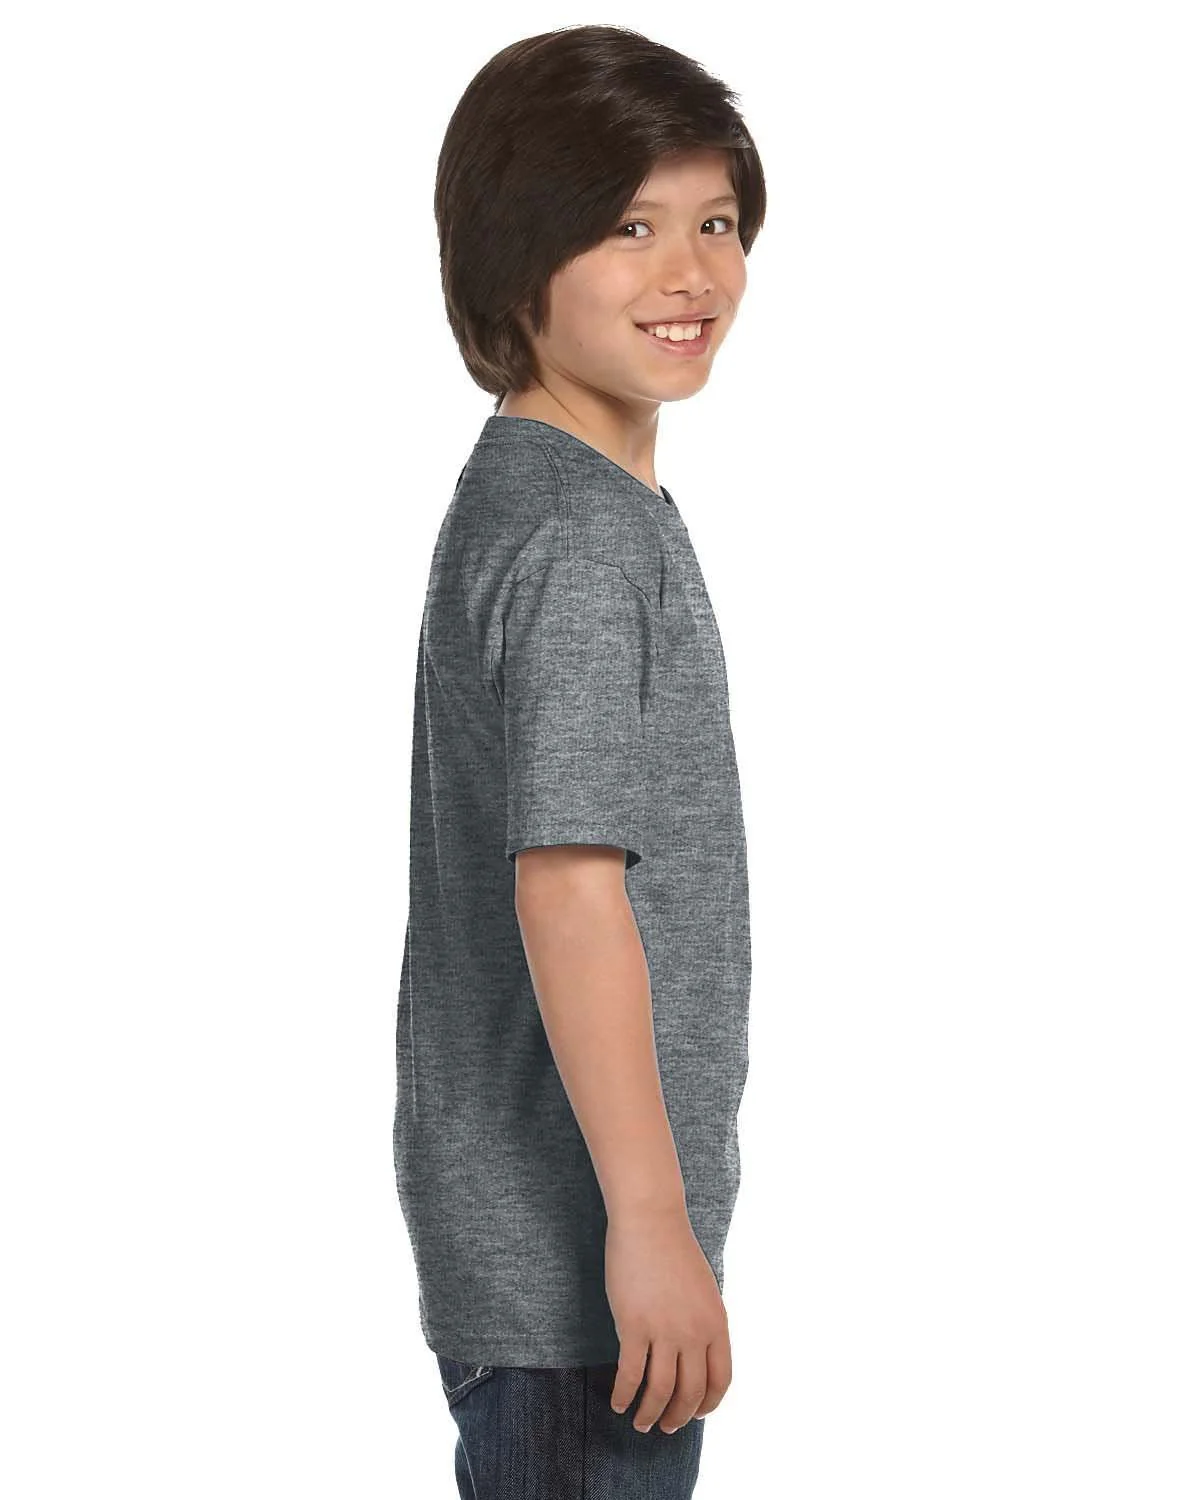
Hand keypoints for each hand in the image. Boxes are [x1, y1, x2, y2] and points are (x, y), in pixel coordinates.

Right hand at [604, 1201, 731, 1433]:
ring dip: (650, 1414)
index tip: (695, 1414)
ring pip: (660, 1391)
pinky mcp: (634, 1326)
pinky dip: (624, 1394)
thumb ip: (703, 1324)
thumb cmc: (674, 1250)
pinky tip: (618, 1401)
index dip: (708, 1405)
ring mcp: (665, 1331)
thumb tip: (695, 1356)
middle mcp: (695, 1333)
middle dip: (677, 1417)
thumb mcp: (704, 1290)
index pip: (720, 1381)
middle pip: (690, 1393)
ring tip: (641, 1422)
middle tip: (665, 1427)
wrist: (651, 1219)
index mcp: (717, 1324)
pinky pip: (630, 1374)